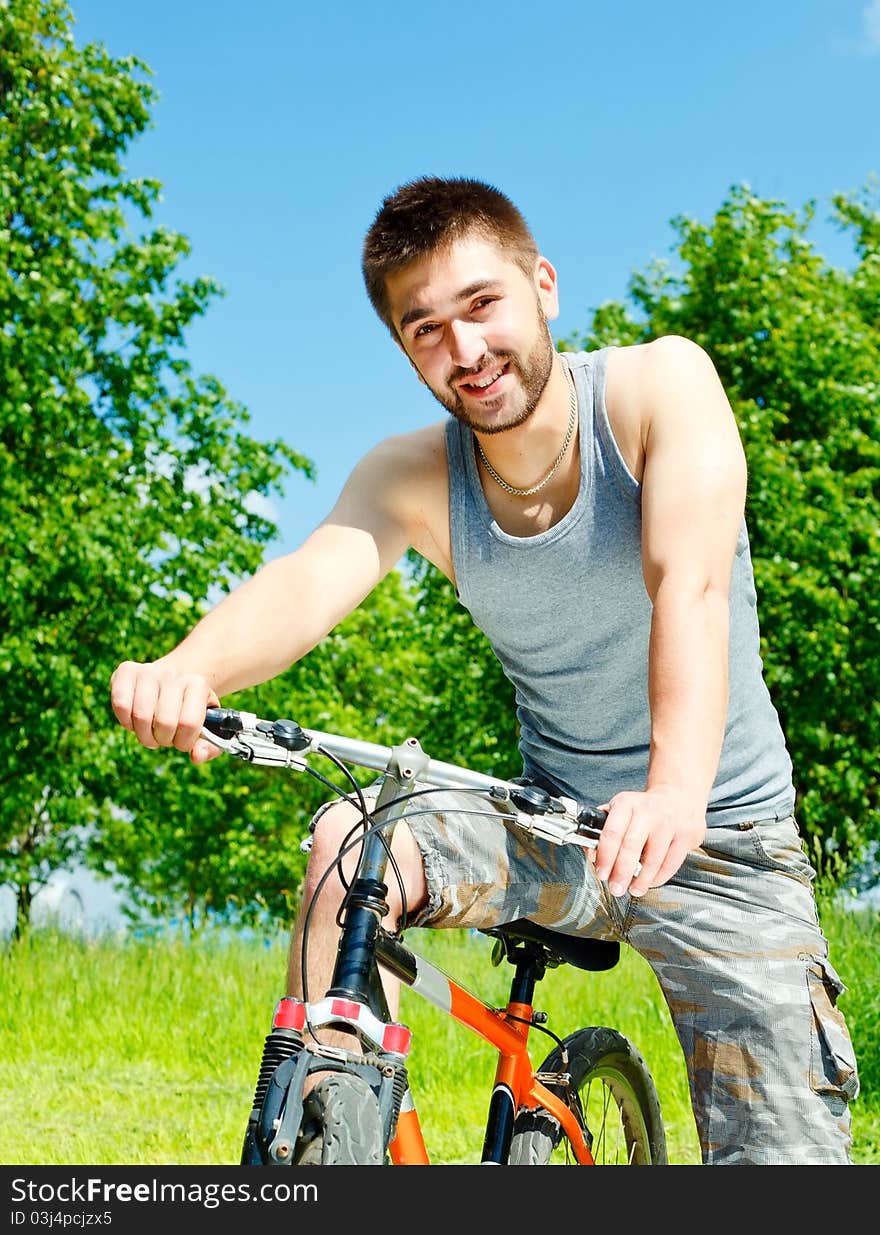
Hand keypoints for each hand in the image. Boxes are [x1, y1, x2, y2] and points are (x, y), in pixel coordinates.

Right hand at [109, 658, 221, 763]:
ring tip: (151, 732)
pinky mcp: (126, 671)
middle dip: (163, 740)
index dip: (184, 742)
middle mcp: (173, 674)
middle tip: (165, 737)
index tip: (183, 741)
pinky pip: (121, 705)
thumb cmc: (189, 709)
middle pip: (164, 722)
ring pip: (141, 716)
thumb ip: (210, 746)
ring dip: (144, 736)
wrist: (170, 681)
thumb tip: (196, 756)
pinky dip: (126, 722)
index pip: (189, 723)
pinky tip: (135, 721)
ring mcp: (148, 671)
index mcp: (198, 684)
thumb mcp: (207, 725)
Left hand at [591, 785, 705, 897]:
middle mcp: (649, 812)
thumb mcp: (620, 808)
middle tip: (616, 888)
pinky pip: (671, 864)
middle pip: (631, 848)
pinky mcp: (687, 835)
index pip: (611, 833)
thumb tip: (593, 854)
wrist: (679, 795)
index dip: (605, 857)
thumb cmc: (645, 808)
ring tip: (633, 889)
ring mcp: (670, 824)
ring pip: (653, 860)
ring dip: (641, 881)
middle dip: (621, 873)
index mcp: (627, 804)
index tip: (602, 873)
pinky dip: (659, 878)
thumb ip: (603, 829)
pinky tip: (650, 881)